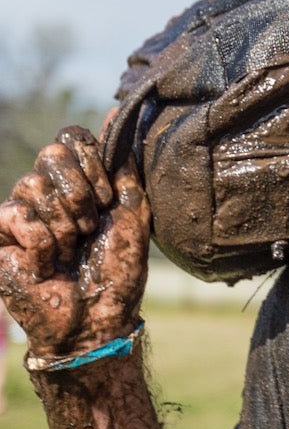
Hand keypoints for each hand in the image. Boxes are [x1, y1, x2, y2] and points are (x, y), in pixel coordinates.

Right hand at [0, 126, 149, 357]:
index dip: (92, 163)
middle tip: (89, 227)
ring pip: (33, 184)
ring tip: (71, 249)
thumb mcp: (132, 211)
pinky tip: (48, 263)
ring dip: (65, 224)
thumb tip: (118, 112)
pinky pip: (17, 214)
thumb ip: (123, 165)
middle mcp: (47, 191)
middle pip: (52, 153)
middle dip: (81, 193)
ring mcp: (21, 211)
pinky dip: (43, 242)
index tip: (106, 198)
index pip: (72, 138)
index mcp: (80, 181)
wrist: (97, 316)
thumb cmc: (119, 270)